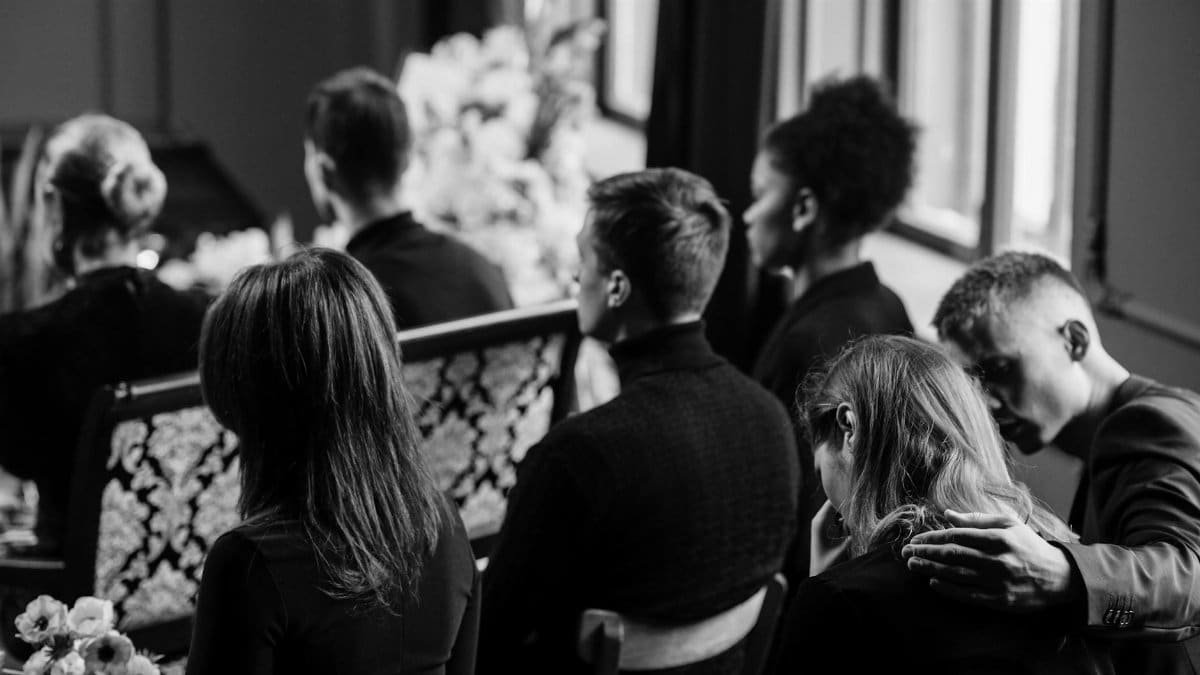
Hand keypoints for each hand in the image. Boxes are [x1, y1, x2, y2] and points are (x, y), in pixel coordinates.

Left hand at [901, 509, 1075, 611]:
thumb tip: (947, 514)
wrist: (1059, 576)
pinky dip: (949, 589)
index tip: (916, 539)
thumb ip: (977, 519)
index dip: (933, 537)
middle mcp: (996, 559)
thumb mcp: (1008, 524)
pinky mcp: (1000, 600)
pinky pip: (968, 594)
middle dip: (926, 552)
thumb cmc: (1029, 546)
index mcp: (997, 538)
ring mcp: (997, 581)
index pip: (957, 535)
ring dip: (931, 569)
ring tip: (913, 565)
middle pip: (953, 554)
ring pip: (956, 574)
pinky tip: (933, 582)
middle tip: (905, 552)